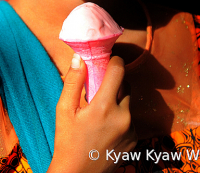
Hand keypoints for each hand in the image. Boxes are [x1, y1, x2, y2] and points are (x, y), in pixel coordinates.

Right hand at [48, 54, 136, 172]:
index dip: (114, 60)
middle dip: (115, 82)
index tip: (108, 60)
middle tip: (100, 88)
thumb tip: (79, 58)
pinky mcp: (135, 140)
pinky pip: (130, 118)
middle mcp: (123, 117)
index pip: (118, 70)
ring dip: (118, 100)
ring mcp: (131, 130)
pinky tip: (106, 126)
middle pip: (126, 85)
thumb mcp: (64, 110)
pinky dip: (121, 116)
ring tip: (101, 112)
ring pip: (128, 102)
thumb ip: (73, 82)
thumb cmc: (67, 141)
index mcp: (104, 107)